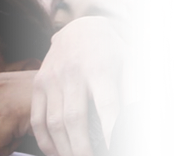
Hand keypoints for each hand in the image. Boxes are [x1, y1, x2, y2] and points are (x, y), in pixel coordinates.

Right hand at [31, 16, 141, 155]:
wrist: (79, 29)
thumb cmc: (110, 53)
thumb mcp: (129, 67)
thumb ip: (133, 95)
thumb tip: (136, 125)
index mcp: (98, 69)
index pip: (106, 106)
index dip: (112, 133)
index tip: (116, 154)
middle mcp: (71, 74)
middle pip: (74, 119)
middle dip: (83, 150)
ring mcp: (51, 79)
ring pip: (53, 122)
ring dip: (65, 149)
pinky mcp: (38, 84)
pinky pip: (37, 118)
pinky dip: (45, 141)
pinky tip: (57, 153)